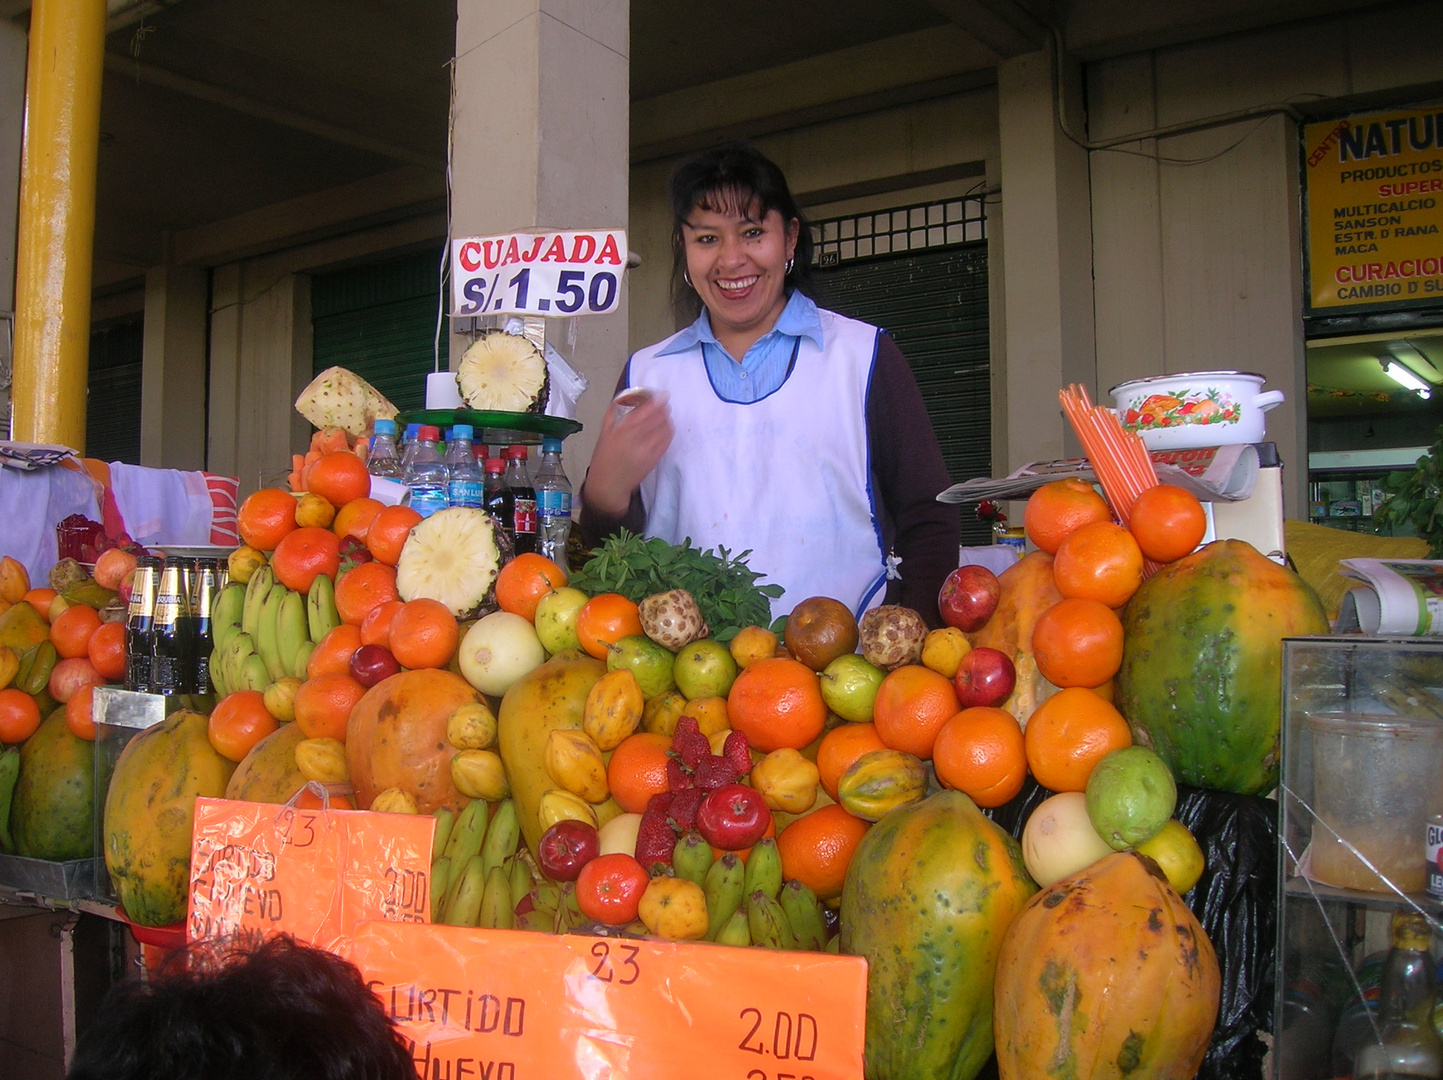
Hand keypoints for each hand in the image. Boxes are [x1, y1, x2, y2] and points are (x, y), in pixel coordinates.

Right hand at [582, 391, 673, 515]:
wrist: (608, 485)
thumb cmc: (604, 460)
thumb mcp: (603, 433)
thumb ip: (612, 414)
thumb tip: (622, 399)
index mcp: (620, 430)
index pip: (643, 411)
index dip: (656, 402)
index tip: (663, 396)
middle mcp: (634, 439)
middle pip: (657, 418)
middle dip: (663, 409)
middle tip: (665, 404)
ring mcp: (646, 451)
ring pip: (664, 429)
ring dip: (667, 419)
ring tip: (666, 416)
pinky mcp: (653, 460)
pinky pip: (666, 442)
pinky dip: (669, 433)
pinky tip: (667, 429)